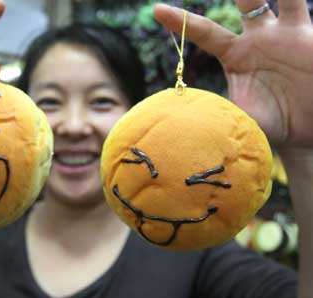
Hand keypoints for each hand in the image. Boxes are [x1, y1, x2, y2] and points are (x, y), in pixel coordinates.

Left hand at [154, 0, 312, 147]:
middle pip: (245, 2)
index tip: (156, 10)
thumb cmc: (270, 123)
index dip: (181, 21)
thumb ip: (218, 114)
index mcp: (235, 55)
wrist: (307, 129)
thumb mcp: (240, 118)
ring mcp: (285, 32)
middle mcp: (258, 38)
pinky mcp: (308, 34)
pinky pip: (298, 3)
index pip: (204, 32)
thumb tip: (186, 123)